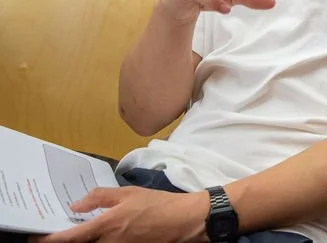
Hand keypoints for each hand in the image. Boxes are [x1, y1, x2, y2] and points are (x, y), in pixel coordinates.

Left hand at [33, 187, 207, 242]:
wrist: (183, 221)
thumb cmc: (157, 204)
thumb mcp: (128, 193)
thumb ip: (100, 197)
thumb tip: (75, 205)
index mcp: (106, 226)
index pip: (70, 238)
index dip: (49, 239)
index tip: (37, 236)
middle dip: (65, 240)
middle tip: (56, 230)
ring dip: (82, 240)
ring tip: (78, 230)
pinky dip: (97, 240)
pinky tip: (98, 232)